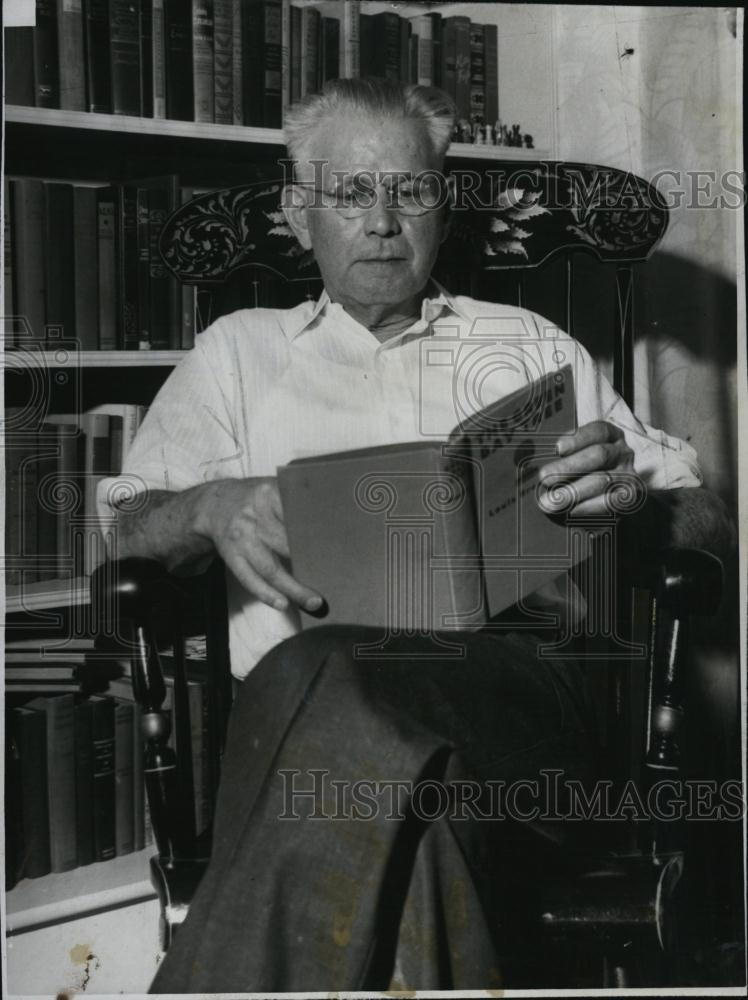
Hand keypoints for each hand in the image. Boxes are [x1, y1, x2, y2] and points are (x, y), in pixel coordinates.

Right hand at [195, 477, 323, 612]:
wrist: (213, 505)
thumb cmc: (254, 499)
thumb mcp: (274, 487)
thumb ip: (298, 497)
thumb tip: (334, 515)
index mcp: (268, 495)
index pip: (297, 516)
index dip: (317, 533)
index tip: (337, 547)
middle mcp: (253, 517)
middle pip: (285, 545)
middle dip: (310, 565)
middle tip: (333, 579)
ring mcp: (241, 539)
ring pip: (269, 568)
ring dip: (293, 588)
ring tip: (313, 602)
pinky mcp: (232, 556)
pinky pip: (249, 578)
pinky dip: (266, 594)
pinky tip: (283, 603)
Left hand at [536, 421, 638, 516]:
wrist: (622, 487)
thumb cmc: (593, 467)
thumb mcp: (584, 453)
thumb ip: (567, 455)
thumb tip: (541, 465)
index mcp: (611, 436)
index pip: (598, 431)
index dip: (578, 438)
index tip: (558, 448)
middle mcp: (622, 453)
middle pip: (599, 455)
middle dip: (568, 467)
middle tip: (544, 478)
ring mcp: (628, 475)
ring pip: (603, 480)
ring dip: (573, 492)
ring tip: (550, 501)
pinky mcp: (630, 498)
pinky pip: (611, 502)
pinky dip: (589, 507)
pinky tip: (571, 510)